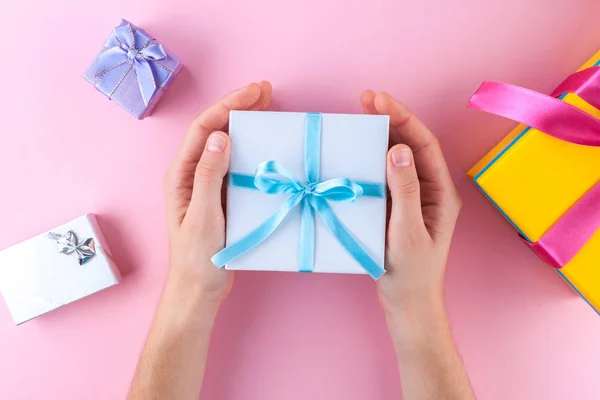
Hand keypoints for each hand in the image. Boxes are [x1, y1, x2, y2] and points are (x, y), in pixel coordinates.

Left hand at [162, 81, 272, 307]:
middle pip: (215, 130)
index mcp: (181, 175)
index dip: (227, 106)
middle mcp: (193, 174)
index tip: (254, 92)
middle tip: (266, 91)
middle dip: (239, 108)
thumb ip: (209, 176)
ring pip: (228, 145)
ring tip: (270, 108)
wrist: (200, 289)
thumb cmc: (197, 258)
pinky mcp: (223, 196)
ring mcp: (208, 184)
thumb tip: (222, 136)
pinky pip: (238, 165)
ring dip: (247, 125)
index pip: (204, 129)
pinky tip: (268, 144)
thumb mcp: (203, 217)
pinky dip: (253, 149)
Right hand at [360, 91, 460, 318]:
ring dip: (379, 136)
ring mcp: (411, 197)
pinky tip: (356, 150)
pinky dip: (370, 159)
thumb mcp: (407, 232)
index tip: (380, 101)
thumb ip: (404, 190)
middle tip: (366, 99)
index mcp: (440, 193)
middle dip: (391, 120)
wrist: (406, 303)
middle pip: (411, 145)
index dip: (404, 119)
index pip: (424, 145)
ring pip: (396, 158)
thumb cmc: (412, 273)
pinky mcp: (394, 206)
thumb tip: (399, 149)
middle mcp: (428, 190)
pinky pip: (383, 175)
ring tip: (360, 115)